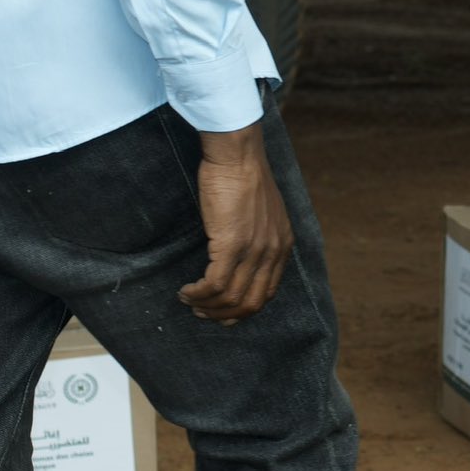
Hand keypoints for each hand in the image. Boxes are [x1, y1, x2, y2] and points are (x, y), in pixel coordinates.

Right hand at [178, 121, 292, 323]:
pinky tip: (187, 291)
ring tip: (190, 301)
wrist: (238, 156)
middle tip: (203, 312)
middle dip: (224, 315)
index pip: (268, 293)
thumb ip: (260, 237)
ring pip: (231, 297)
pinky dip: (198, 293)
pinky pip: (215, 284)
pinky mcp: (232, 244)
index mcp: (282, 245)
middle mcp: (273, 251)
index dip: (244, 308)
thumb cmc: (244, 177)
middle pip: (251, 303)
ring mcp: (254, 250)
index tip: (224, 311)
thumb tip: (242, 259)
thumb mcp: (264, 212)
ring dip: (207, 306)